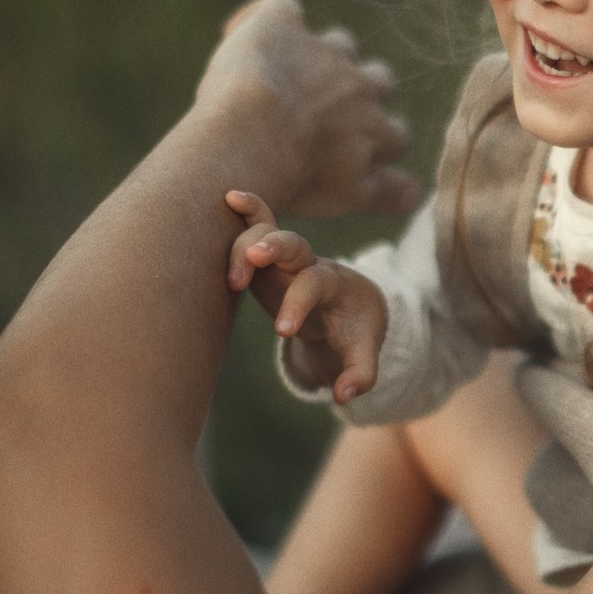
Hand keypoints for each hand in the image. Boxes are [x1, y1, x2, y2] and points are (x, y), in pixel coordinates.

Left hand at [196, 0, 419, 218]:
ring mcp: (323, 52)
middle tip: (326, 111)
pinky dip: (269, 19)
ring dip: (324, 54)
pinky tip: (243, 35)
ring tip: (291, 74)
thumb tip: (415, 194)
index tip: (355, 153)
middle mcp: (361, 86)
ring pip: (340, 44)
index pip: (397, 134)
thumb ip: (385, 192)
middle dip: (360, 91)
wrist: (255, 135)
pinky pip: (283, 8)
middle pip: (379, 80)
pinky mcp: (281, 24)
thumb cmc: (295, 175)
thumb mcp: (348, 196)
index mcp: (377, 128)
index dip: (378, 141)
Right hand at [226, 190, 387, 402]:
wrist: (354, 304)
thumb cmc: (355, 329)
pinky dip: (246, 210)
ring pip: (267, 232)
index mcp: (334, 285)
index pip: (315, 286)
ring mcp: (285, 257)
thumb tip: (343, 396)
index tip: (282, 331)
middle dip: (274, 247)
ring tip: (231, 278)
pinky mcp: (265, 257)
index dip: (299, 304)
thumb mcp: (363, 354)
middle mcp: (309, 264)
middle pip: (294, 244)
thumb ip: (359, 374)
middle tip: (252, 259)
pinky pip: (257, 225)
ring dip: (245, 243)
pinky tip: (228, 197)